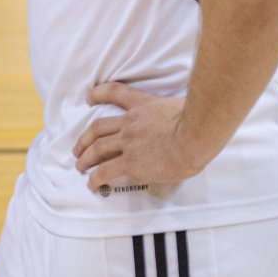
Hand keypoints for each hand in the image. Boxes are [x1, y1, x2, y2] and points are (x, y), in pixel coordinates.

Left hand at [73, 83, 209, 189]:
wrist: (196, 134)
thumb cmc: (198, 121)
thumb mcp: (181, 107)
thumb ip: (172, 113)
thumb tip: (180, 122)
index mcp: (143, 105)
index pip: (115, 92)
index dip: (99, 94)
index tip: (89, 97)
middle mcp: (131, 122)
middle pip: (98, 127)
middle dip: (85, 138)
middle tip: (79, 147)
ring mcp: (129, 142)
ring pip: (98, 148)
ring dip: (86, 157)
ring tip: (80, 166)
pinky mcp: (131, 162)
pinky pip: (106, 171)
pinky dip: (96, 178)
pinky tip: (92, 184)